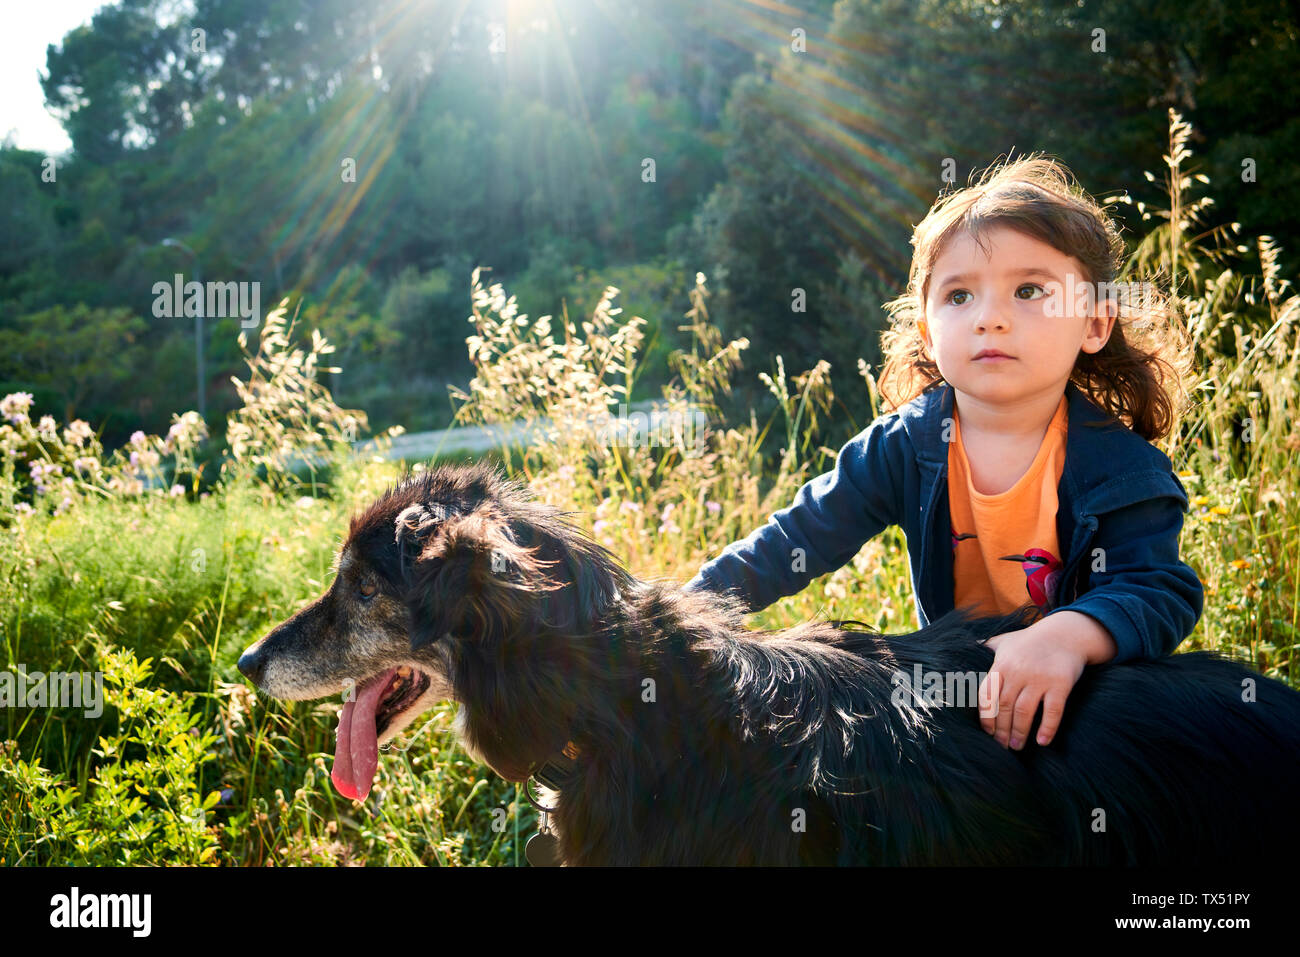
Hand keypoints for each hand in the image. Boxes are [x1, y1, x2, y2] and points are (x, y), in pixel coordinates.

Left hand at [979, 611, 1114, 748]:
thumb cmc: (1030, 640)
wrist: (1066, 634)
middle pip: (1005, 706)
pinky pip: (1053, 710)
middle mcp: (1018, 672)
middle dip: (1001, 729)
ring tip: (1017, 746)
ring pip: (1025, 711)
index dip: (986, 716)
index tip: (987, 733)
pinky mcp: (1061, 683)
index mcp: (1002, 664)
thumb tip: (963, 650)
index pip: (987, 695)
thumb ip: (985, 648)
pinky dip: (1047, 728)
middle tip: (1001, 746)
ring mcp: (1040, 678)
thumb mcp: (1004, 640)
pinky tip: (1042, 742)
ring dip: (1019, 732)